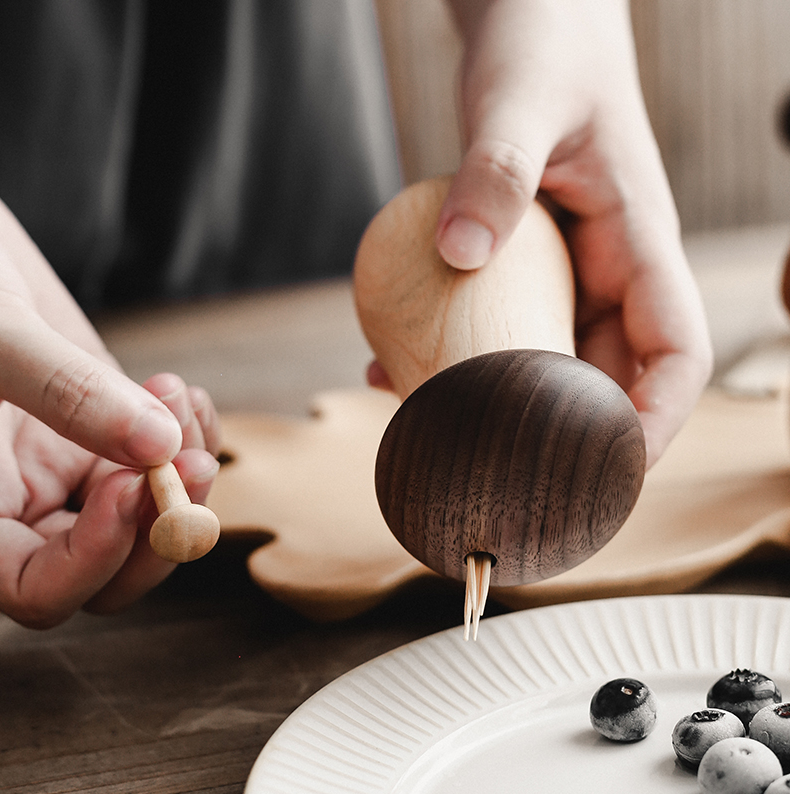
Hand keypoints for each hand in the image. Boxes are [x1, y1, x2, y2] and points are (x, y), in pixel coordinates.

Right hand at [0, 190, 221, 626]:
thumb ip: (65, 392)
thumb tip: (158, 447)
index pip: (36, 588)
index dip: (94, 558)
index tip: (134, 486)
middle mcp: (17, 506)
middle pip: (106, 570)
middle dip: (159, 523)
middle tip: (192, 460)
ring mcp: (65, 474)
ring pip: (144, 521)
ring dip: (181, 474)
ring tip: (179, 396)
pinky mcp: (102, 437)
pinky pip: (158, 466)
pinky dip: (186, 438)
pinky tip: (182, 393)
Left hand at [436, 0, 712, 466]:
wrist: (528, 20)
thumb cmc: (544, 45)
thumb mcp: (522, 99)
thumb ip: (497, 168)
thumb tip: (457, 254)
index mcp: (639, 241)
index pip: (676, 351)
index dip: (655, 419)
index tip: (609, 467)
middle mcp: (607, 272)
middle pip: (603, 380)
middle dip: (558, 439)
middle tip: (490, 474)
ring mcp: (561, 274)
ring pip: (542, 364)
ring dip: (492, 408)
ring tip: (425, 431)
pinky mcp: (518, 269)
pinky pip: (494, 330)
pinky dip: (450, 363)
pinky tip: (391, 371)